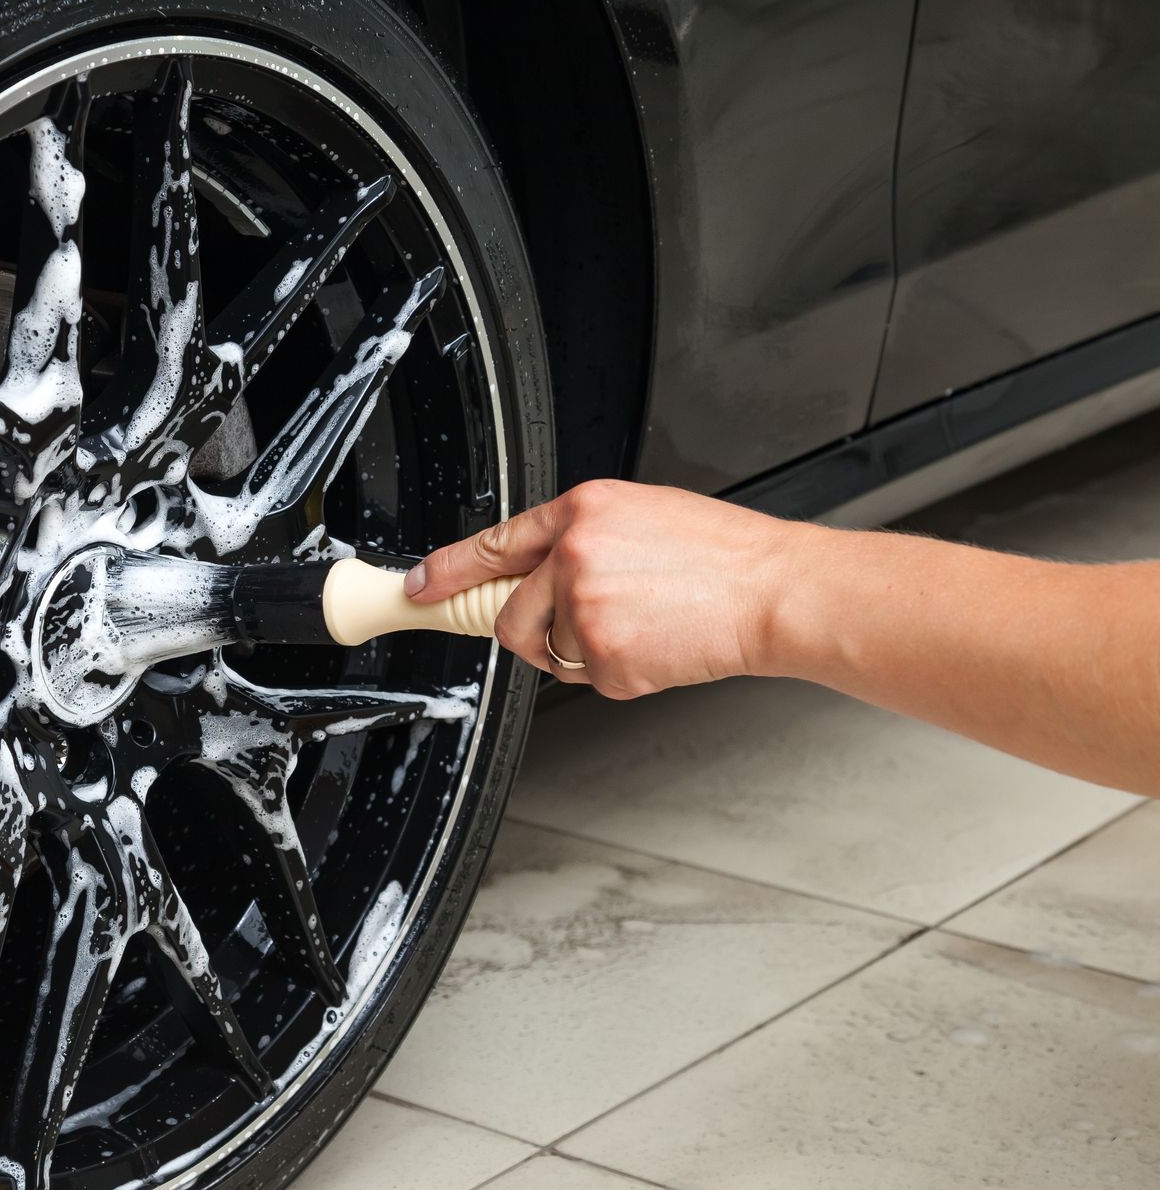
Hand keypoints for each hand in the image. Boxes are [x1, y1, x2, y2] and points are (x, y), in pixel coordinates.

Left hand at [404, 479, 808, 697]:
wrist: (773, 591)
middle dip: (529, 630)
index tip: (416, 589)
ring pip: (549, 652)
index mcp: (582, 511)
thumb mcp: (640, 514)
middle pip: (509, 616)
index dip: (446, 571)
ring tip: (641, 622)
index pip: (492, 544)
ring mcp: (587, 610)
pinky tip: (655, 643)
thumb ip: (578, 537)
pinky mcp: (607, 659)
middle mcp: (574, 557)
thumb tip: (532, 569)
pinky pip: (587, 678)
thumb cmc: (719, 555)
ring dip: (584, 650)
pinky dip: (618, 671)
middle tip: (575, 624)